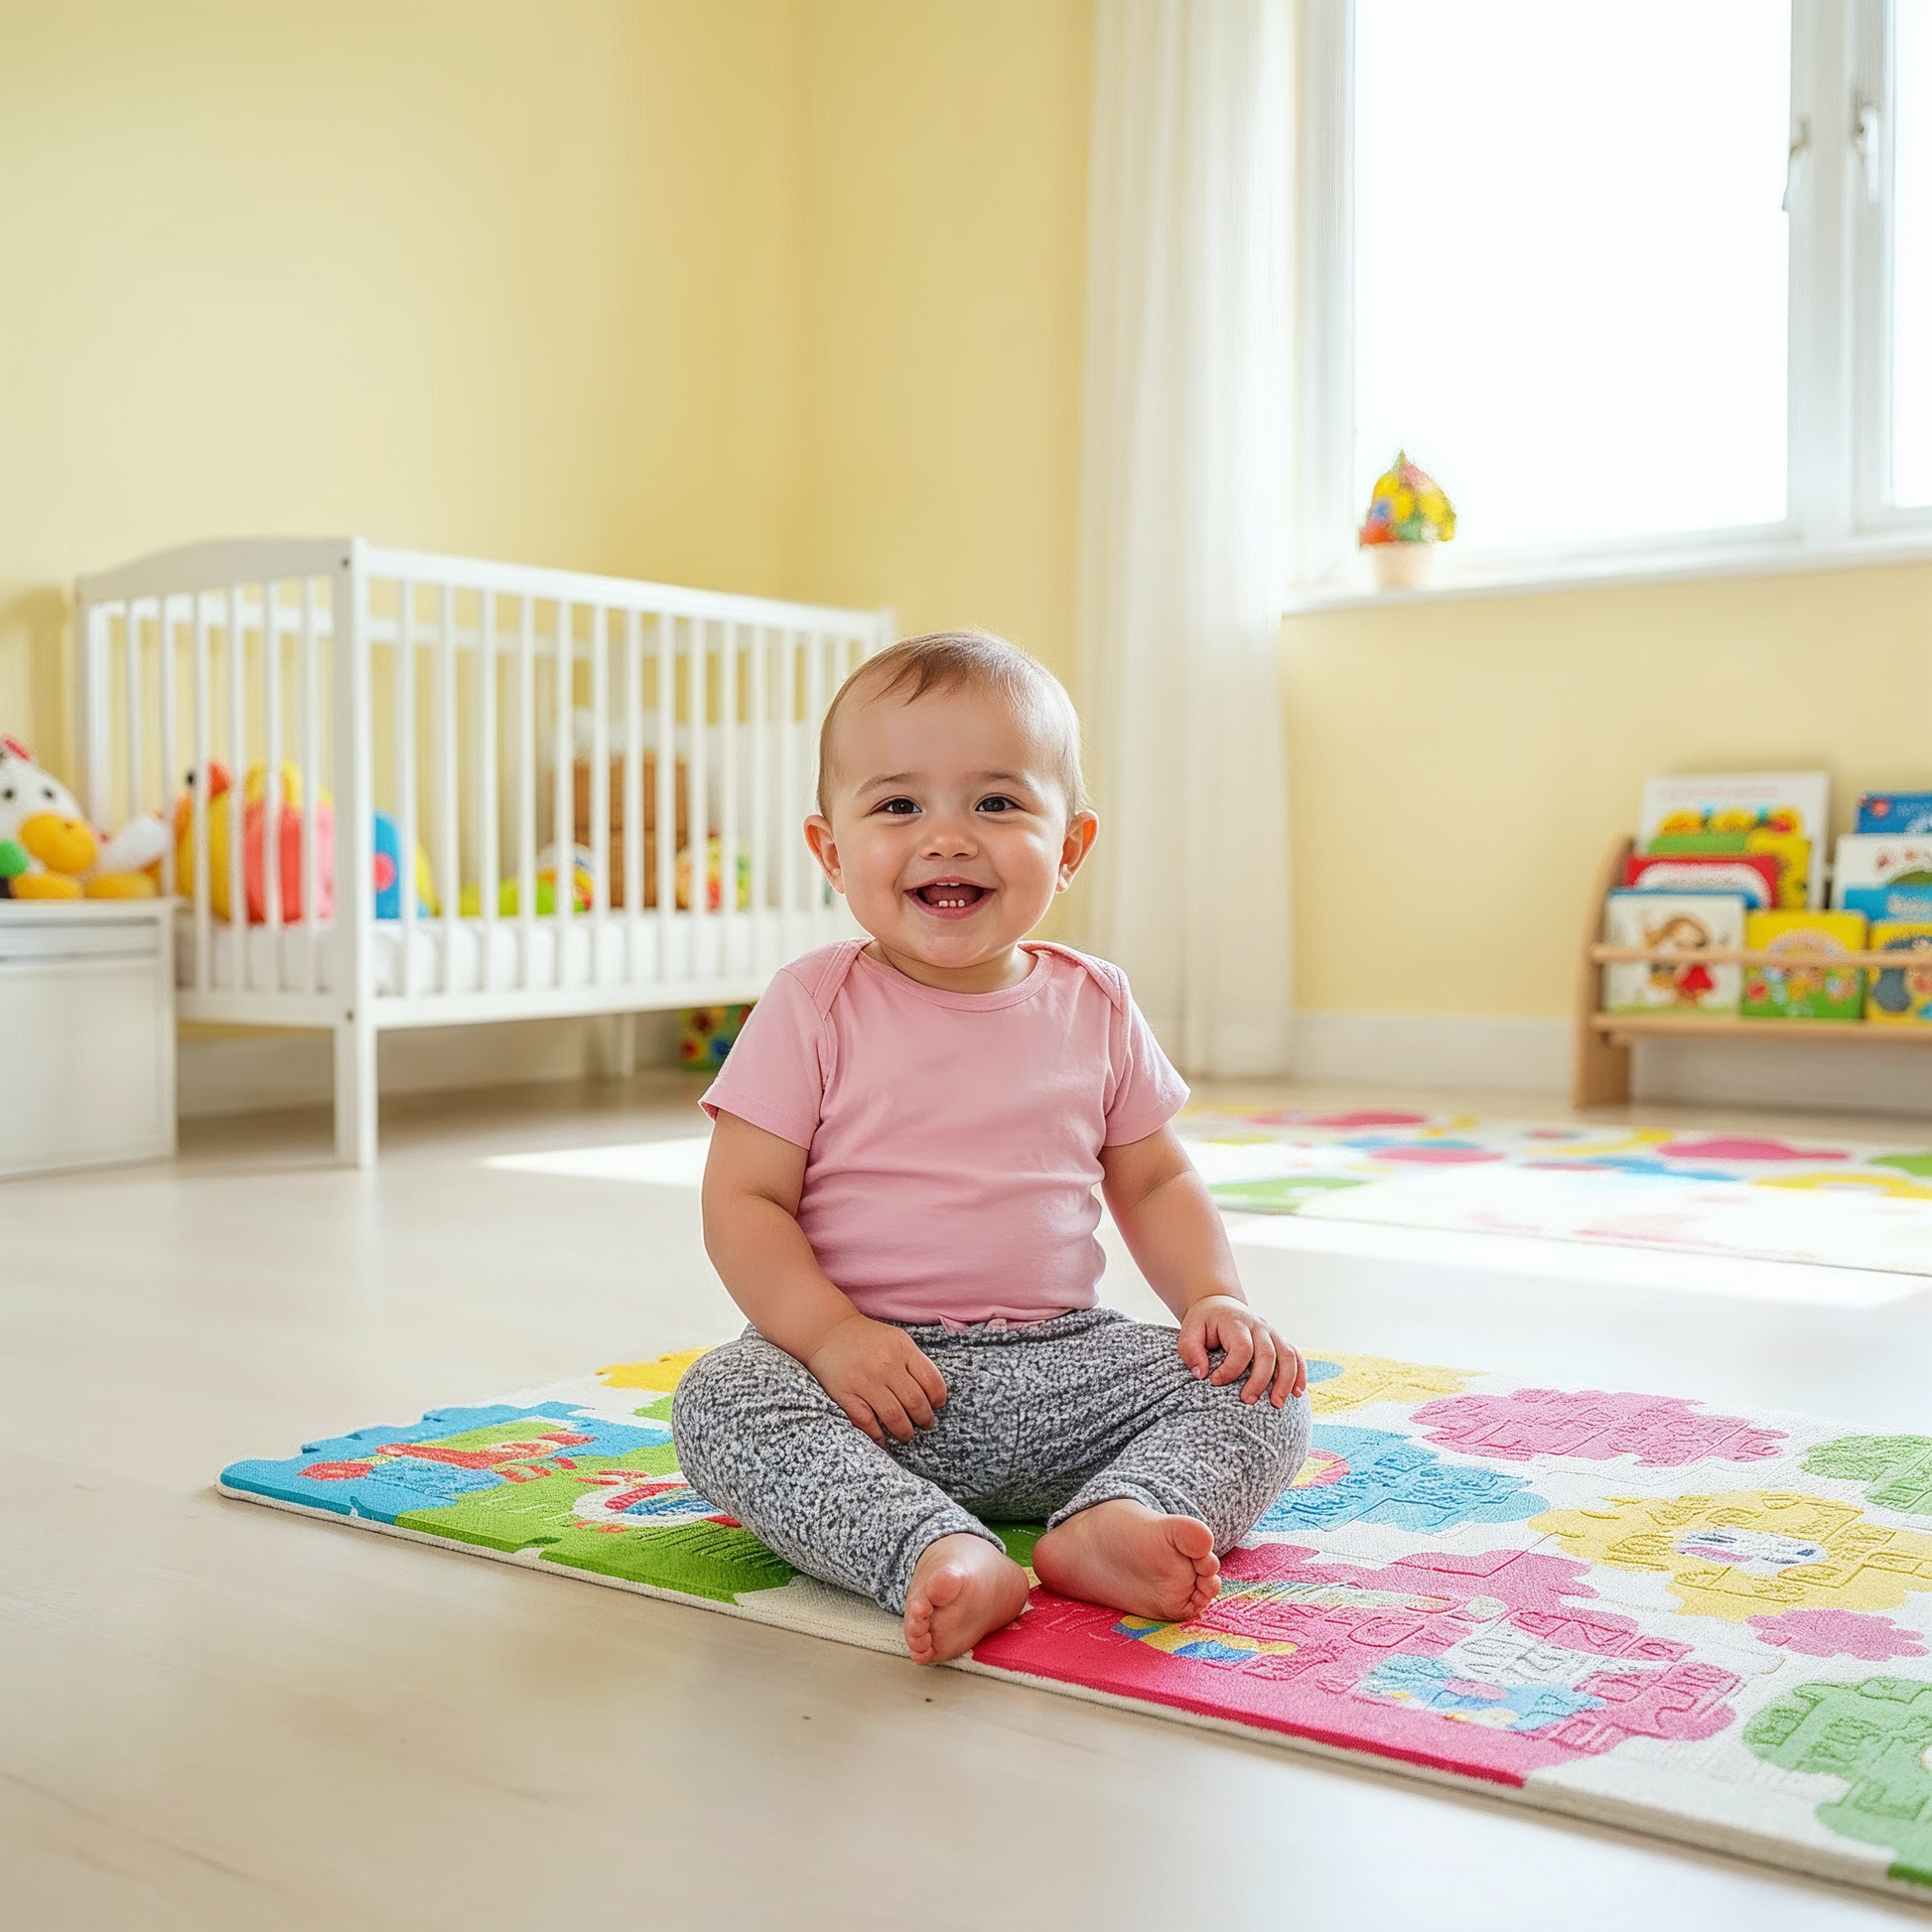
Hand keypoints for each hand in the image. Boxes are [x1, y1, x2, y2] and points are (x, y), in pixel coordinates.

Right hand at [805, 1314, 949, 1445]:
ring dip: (904, 1431)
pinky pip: (866, 1421)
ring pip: (894, 1416)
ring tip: (906, 1435)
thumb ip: (914, 1362)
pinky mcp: (845, 1393)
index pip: (931, 1381)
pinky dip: (877, 1435)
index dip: (938, 1399)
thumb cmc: (866, 1338)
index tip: (937, 1406)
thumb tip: (933, 1395)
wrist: (827, 1330)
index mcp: (902, 1349)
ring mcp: (864, 1380)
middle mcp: (885, 1364)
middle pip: (915, 1402)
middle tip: (925, 1424)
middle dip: (924, 1419)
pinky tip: (882, 1439)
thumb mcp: (896, 1340)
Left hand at [1177, 1295, 1306, 1406]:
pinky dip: (1300, 1374)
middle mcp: (1258, 1326)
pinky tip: (1297, 1393)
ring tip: (1277, 1404)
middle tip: (1248, 1401)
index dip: (1230, 1369)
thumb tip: (1201, 1374)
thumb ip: (1190, 1350)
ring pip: (1287, 1356)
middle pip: (1268, 1354)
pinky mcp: (1279, 1341)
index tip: (1215, 1382)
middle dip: (1260, 1381)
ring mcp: (1272, 1333)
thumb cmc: (1204, 1322)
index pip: (1241, 1348)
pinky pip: (1296, 1356)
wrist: (1219, 1305)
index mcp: (1236, 1323)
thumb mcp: (1189, 1331)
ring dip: (1286, 1381)